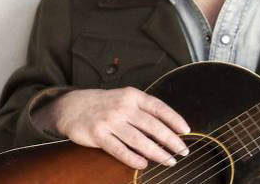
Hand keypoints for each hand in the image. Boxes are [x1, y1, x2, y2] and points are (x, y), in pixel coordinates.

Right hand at [33, 87, 189, 169]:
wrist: (72, 106)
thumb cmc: (106, 104)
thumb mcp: (125, 99)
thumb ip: (143, 110)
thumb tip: (168, 128)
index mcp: (132, 96)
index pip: (158, 107)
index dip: (174, 119)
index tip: (186, 130)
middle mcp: (123, 107)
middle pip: (152, 125)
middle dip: (170, 140)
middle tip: (183, 151)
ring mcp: (110, 120)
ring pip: (138, 140)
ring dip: (156, 152)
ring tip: (169, 160)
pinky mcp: (98, 135)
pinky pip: (119, 149)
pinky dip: (133, 158)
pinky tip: (144, 164)